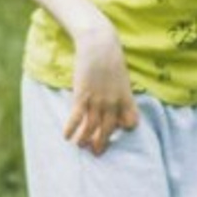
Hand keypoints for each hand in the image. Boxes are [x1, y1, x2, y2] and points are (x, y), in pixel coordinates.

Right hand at [64, 20, 138, 155]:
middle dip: (102, 142)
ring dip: (85, 139)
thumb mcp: (121, 75)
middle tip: (96, 152)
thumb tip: (114, 98)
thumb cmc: (110, 56)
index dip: (124, 128)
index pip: (130, 122)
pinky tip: (66, 135)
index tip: (116, 130)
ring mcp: (98, 100)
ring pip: (92, 127)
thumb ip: (120, 89)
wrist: (99, 44)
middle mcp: (113, 103)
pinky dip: (71, 128)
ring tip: (81, 146)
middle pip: (109, 129)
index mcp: (126, 98)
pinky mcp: (83, 95)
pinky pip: (77, 117)